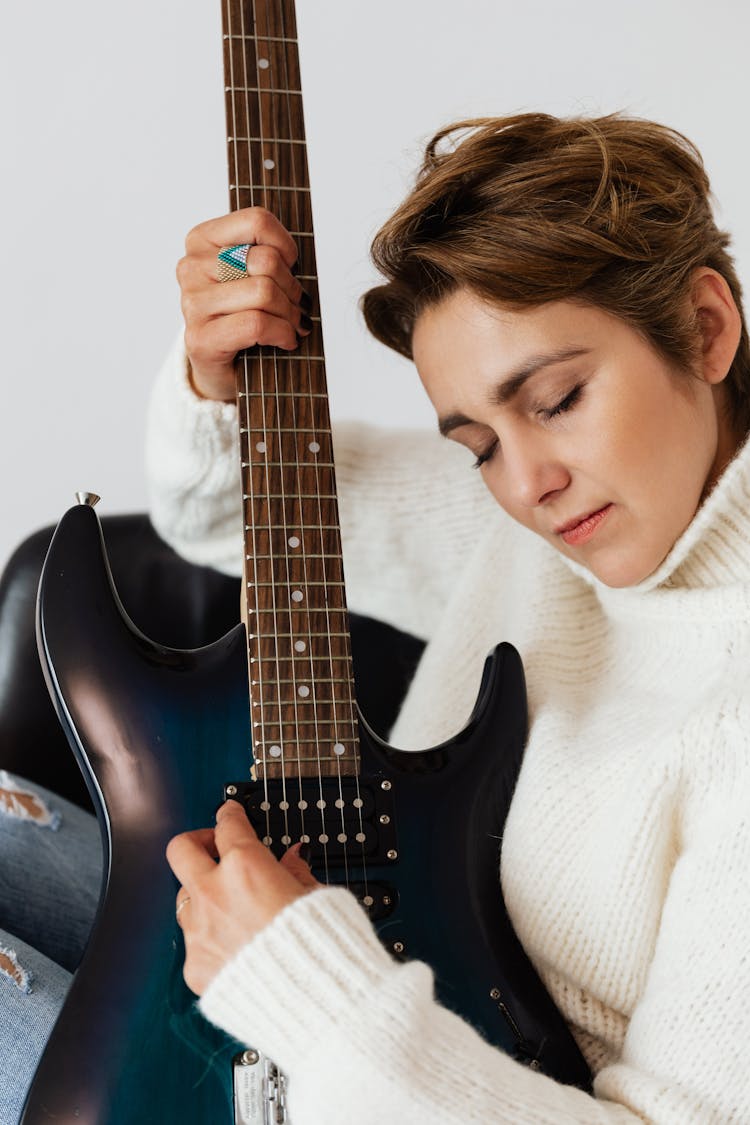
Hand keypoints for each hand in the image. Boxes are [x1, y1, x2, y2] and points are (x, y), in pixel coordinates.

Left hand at [166, 799, 319, 995]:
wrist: (316, 1005)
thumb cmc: (323, 951)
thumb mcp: (320, 896)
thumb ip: (296, 872)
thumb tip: (291, 859)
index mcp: (248, 868)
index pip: (227, 824)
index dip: (229, 814)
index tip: (231, 814)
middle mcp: (215, 894)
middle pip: (181, 849)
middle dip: (196, 841)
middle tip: (214, 847)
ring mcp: (200, 932)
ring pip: (184, 898)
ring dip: (203, 895)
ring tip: (230, 906)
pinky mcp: (195, 967)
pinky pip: (195, 943)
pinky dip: (211, 939)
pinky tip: (235, 948)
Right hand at [177, 207, 311, 400]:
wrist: (222, 368)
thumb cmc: (243, 316)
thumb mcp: (254, 274)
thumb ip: (270, 254)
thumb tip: (297, 261)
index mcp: (202, 240)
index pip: (257, 221)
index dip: (287, 247)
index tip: (291, 269)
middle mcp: (191, 267)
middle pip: (265, 261)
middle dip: (292, 288)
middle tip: (297, 307)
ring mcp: (192, 303)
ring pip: (263, 292)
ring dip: (290, 314)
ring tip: (292, 324)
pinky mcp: (200, 338)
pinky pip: (256, 324)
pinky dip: (282, 333)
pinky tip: (286, 340)